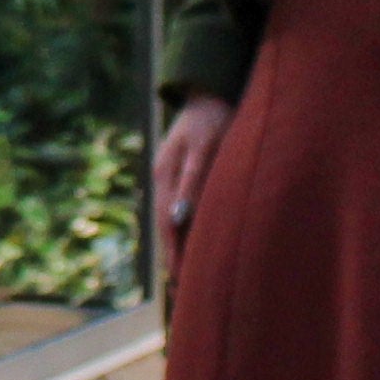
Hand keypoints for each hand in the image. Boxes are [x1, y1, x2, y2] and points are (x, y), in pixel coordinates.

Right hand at [152, 96, 232, 280]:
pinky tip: (194, 242)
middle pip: (166, 227)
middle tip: (185, 289)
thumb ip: (193, 182)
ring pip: (173, 220)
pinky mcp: (183, 174)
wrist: (214, 90)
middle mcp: (164, 179)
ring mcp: (172, 176)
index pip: (167, 226)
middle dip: (174, 257)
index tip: (182, 282)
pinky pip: (181, 210)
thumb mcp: (205, 148)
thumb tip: (178, 219)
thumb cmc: (215, 117)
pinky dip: (185, 230)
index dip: (174, 254)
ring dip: (179, 246)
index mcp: (165, 175)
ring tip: (189, 275)